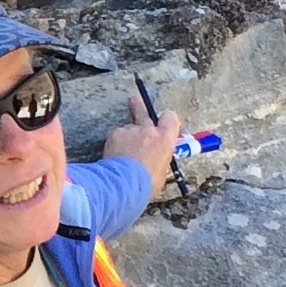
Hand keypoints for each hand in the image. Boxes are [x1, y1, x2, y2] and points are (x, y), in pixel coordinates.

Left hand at [101, 84, 184, 200]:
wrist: (123, 184)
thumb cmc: (145, 184)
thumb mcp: (161, 172)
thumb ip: (160, 158)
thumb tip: (156, 160)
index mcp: (165, 139)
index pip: (170, 117)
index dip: (166, 119)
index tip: (162, 122)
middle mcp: (148, 130)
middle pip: (143, 108)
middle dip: (138, 105)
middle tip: (134, 102)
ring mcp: (130, 130)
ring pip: (128, 128)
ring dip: (126, 137)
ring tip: (122, 154)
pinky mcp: (115, 134)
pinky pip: (116, 136)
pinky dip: (115, 144)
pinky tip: (114, 157)